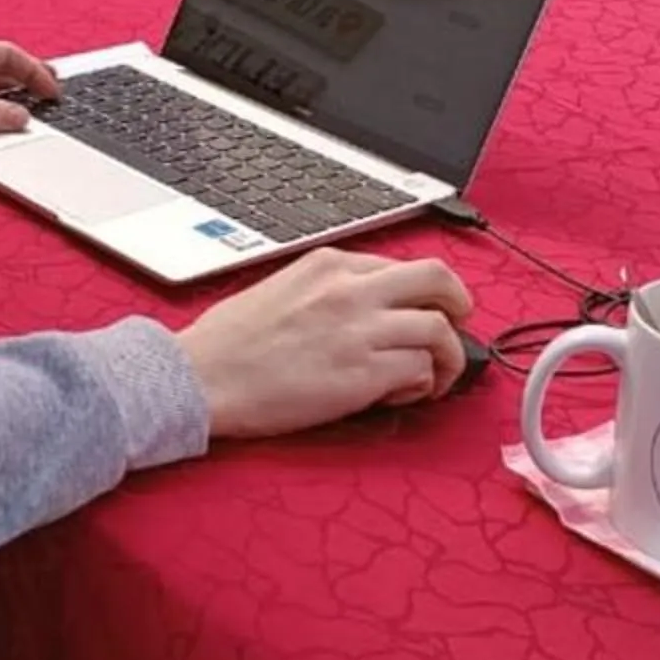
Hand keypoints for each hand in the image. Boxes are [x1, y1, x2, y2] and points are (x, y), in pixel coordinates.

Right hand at [176, 250, 473, 438]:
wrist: (200, 377)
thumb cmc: (228, 342)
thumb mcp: (281, 287)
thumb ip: (327, 289)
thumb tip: (363, 307)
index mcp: (330, 263)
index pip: (403, 265)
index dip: (422, 293)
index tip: (423, 311)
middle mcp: (352, 289)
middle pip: (438, 279)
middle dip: (459, 304)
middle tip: (456, 328)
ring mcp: (360, 330)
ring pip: (440, 330)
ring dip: (445, 357)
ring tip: (429, 379)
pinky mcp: (362, 373)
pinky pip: (420, 370)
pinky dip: (421, 385)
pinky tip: (399, 395)